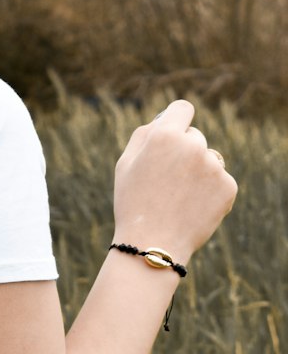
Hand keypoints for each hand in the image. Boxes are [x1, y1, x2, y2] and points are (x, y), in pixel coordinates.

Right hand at [113, 99, 237, 263]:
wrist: (153, 244)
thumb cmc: (134, 202)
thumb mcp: (126, 163)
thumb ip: (145, 134)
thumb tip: (165, 119)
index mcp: (164, 135)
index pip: (183, 109)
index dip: (177, 118)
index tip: (175, 129)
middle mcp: (193, 146)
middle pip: (194, 136)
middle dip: (184, 151)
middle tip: (168, 179)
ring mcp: (214, 166)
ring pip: (209, 158)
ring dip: (199, 170)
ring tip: (180, 196)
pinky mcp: (228, 187)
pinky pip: (220, 179)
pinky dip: (210, 190)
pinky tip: (193, 206)